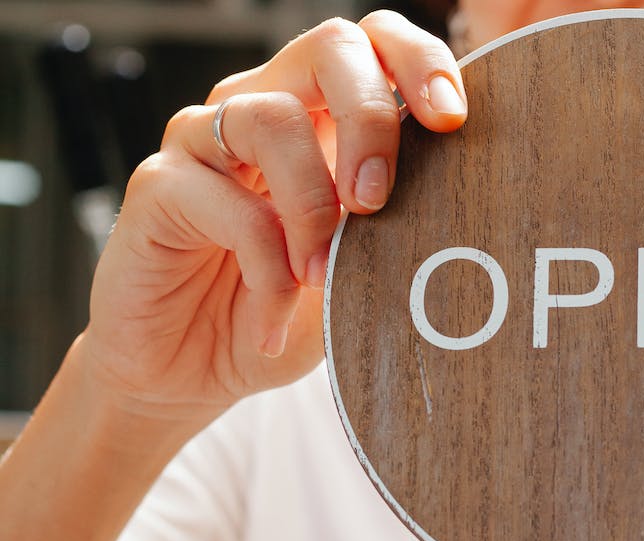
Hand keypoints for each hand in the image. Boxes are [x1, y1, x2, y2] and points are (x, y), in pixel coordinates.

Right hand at [81, 11, 468, 432]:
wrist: (195, 374)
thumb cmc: (289, 316)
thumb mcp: (366, 280)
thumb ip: (406, 239)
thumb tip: (466, 227)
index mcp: (327, 118)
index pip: (376, 45)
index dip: (419, 61)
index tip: (451, 119)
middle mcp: (266, 109)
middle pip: (331, 47)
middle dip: (370, 117)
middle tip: (377, 200)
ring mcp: (206, 141)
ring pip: (271, 117)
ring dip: (311, 206)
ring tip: (320, 279)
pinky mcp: (157, 186)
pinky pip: (221, 199)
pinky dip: (262, 267)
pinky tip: (270, 322)